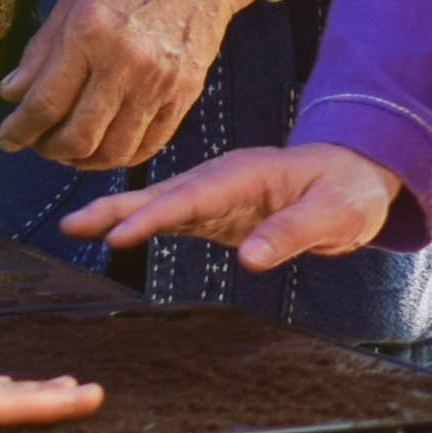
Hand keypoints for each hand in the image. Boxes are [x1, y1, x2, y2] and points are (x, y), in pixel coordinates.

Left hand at [0, 0, 346, 172]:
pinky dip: (121, 155)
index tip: (7, 138)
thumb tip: (12, 94)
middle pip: (77, 136)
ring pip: (113, 150)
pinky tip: (105, 146)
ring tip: (69, 148)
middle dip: (47, 149)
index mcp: (90, 31)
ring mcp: (160, 80)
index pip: (44, 103)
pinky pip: (149, 144)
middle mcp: (126, 61)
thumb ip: (41, 49)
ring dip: (82, 159)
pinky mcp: (186, 92)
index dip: (19, 130)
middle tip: (37, 143)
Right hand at [69, 141, 400, 272]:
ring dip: (120, 214)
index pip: (194, 196)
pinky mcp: (220, 211)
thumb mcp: (335, 213)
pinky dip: (143, 223)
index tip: (119, 234)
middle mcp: (226, 178)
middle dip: (119, 208)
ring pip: (163, 203)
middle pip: (165, 193)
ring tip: (74, 226)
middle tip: (72, 223)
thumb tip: (249, 259)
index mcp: (249, 173)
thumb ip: (293, 232)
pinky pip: (175, 216)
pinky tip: (114, 233)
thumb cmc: (350, 191)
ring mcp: (220, 193)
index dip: (155, 215)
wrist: (359, 177)